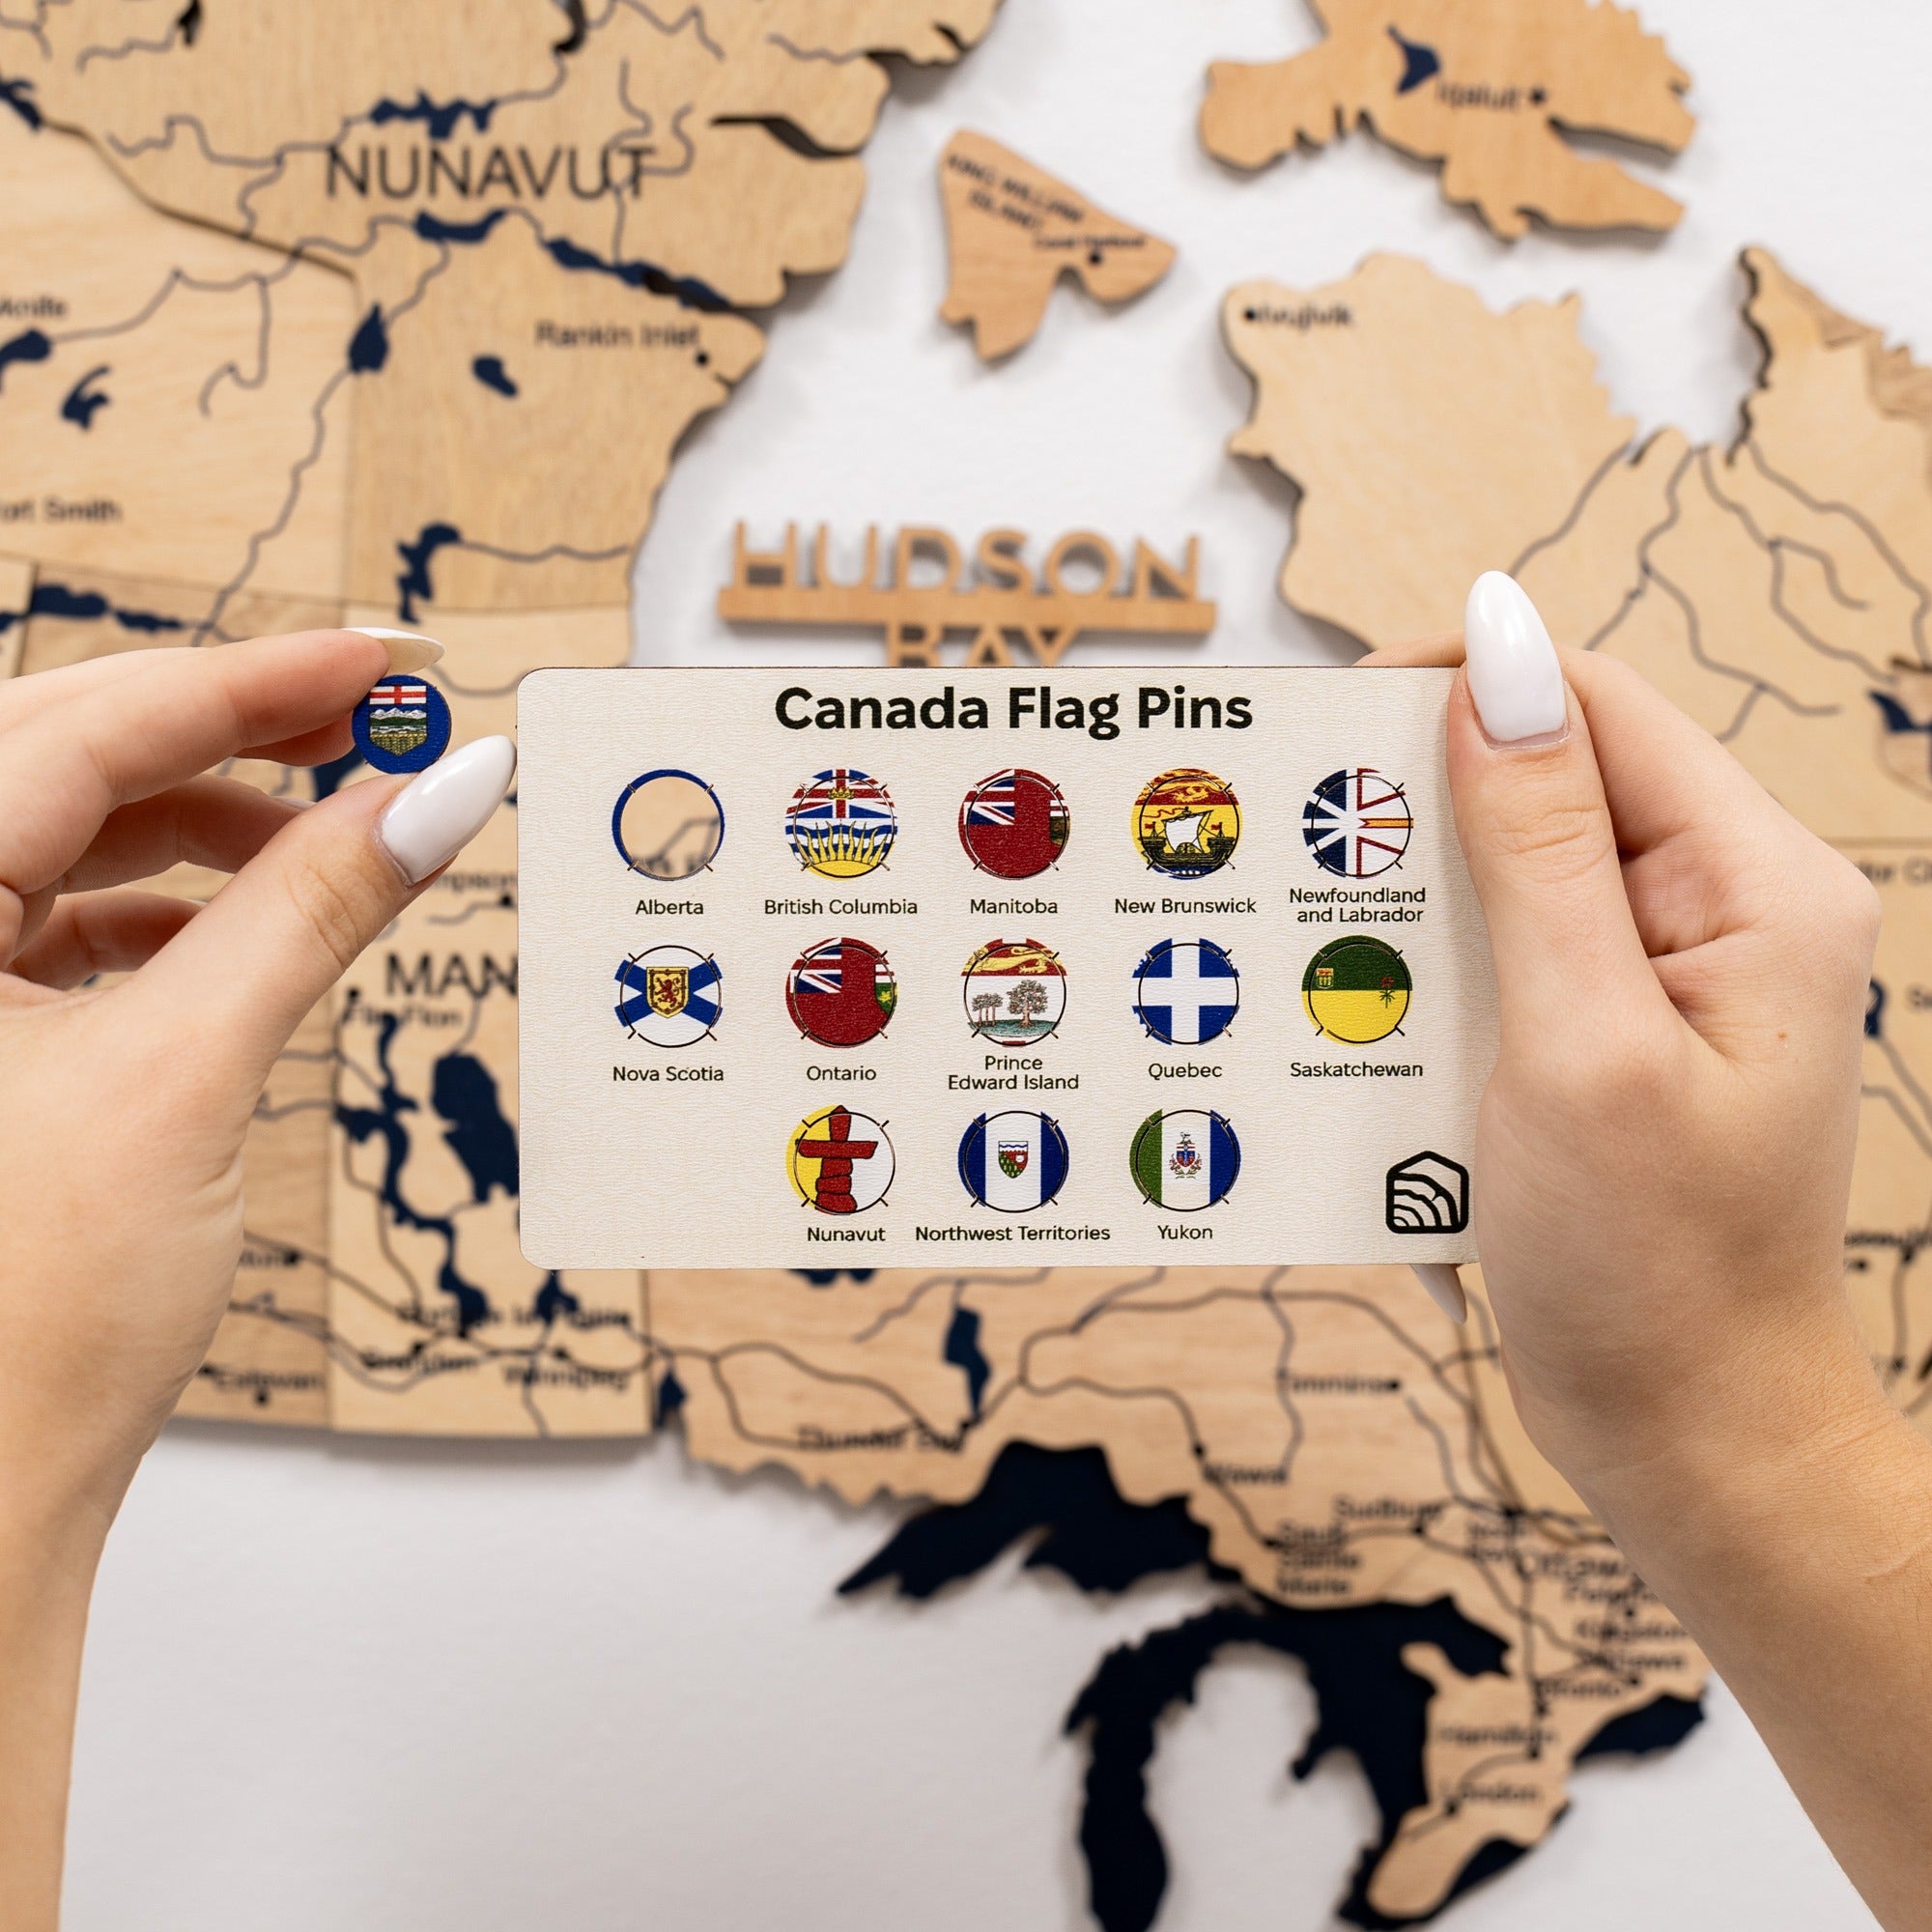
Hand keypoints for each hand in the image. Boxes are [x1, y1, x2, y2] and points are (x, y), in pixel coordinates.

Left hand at [0, 630, 514, 1927]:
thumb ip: (313, 909)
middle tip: (373, 724)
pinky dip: (166, 913)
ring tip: (333, 838)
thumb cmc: (18, 1327)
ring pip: (62, 840)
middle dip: (231, 737)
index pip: (84, 722)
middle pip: (63, 759)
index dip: (254, 678)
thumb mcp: (185, 1075)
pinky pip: (56, 924)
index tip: (377, 660)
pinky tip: (246, 928)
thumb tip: (432, 797)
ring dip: (205, 829)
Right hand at [1375, 574, 1931, 1929]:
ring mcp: (1667, 975)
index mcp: (1754, 886)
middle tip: (1300, 840)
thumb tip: (1497, 656)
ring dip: (1413, 886)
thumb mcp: (1579, 1042)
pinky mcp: (1612, 1033)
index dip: (1464, 685)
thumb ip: (1536, 845)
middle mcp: (1723, 909)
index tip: (1332, 726)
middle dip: (1420, 794)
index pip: (1596, 706)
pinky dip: (1429, 960)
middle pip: (1553, 775)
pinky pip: (1510, 948)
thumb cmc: (1651, 1266)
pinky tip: (1361, 1005)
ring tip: (1314, 931)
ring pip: (1517, 862)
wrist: (1691, 1438)